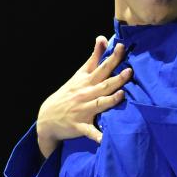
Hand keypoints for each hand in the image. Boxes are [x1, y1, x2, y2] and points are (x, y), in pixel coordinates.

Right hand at [36, 37, 132, 156]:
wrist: (47, 117)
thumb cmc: (68, 94)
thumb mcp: (79, 74)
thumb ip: (94, 57)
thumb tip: (102, 38)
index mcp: (85, 80)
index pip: (100, 66)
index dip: (111, 57)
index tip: (122, 47)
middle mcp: (85, 93)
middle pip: (103, 84)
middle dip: (116, 77)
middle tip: (129, 71)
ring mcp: (82, 110)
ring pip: (99, 104)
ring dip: (110, 100)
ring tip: (122, 94)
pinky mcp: (80, 126)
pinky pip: (91, 132)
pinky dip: (98, 136)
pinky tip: (106, 139)